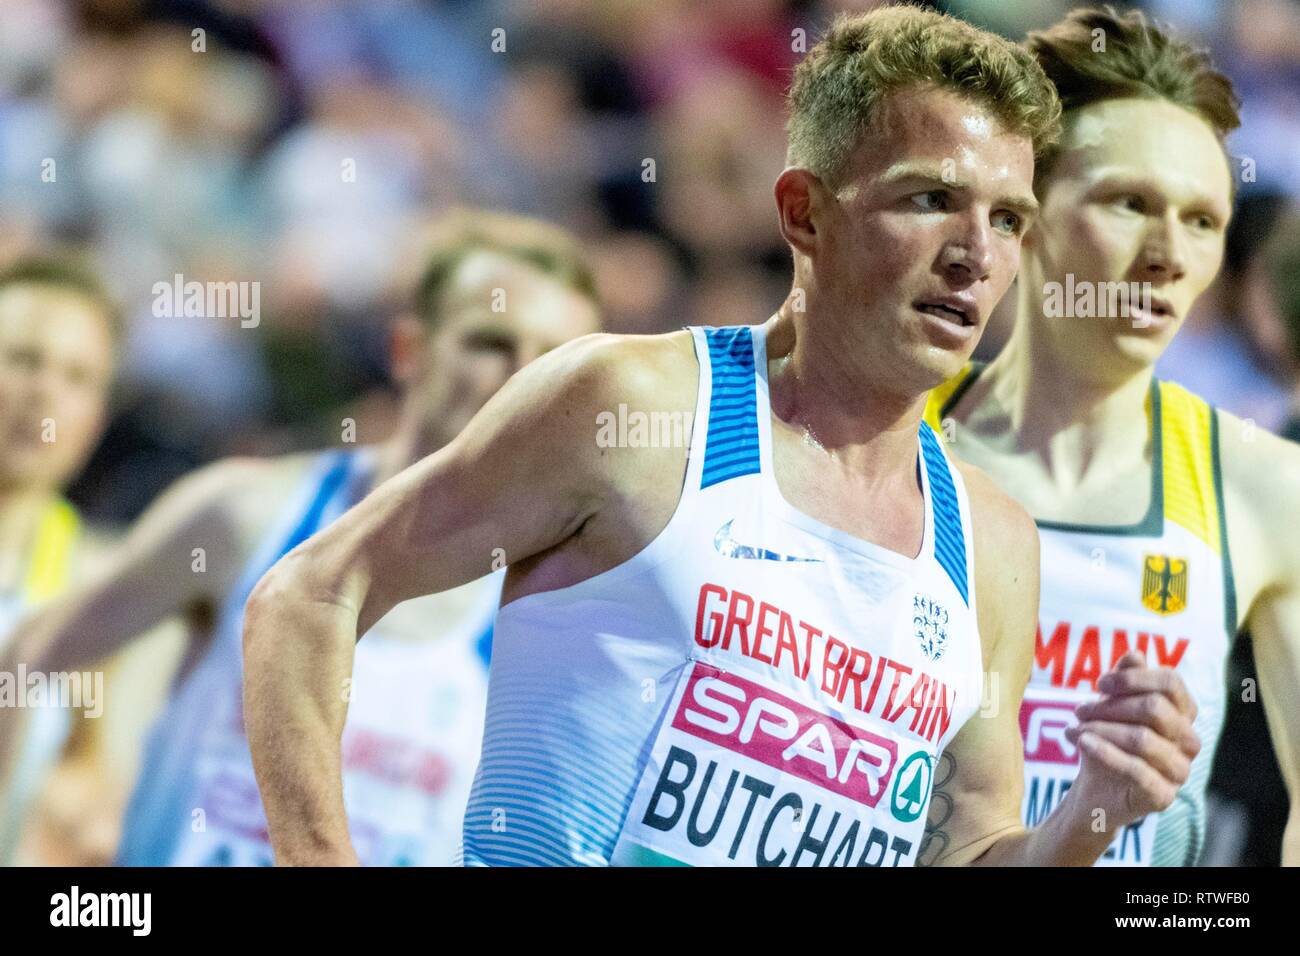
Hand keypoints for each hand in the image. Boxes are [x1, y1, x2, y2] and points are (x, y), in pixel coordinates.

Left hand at [1063, 652, 1199, 828]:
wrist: (1096, 789)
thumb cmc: (1108, 739)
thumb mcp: (1112, 706)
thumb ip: (1126, 680)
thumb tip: (1135, 654)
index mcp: (1183, 713)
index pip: (1171, 682)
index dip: (1134, 678)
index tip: (1101, 683)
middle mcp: (1189, 741)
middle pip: (1155, 708)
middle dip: (1111, 706)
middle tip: (1079, 710)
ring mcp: (1180, 770)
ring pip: (1142, 739)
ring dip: (1100, 729)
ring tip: (1075, 729)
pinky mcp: (1163, 796)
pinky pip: (1136, 769)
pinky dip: (1103, 751)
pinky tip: (1080, 741)